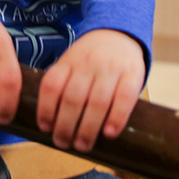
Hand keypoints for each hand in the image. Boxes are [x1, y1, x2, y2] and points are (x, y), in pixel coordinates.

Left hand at [36, 29, 144, 151]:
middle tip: (63, 143)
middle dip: (66, 126)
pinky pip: (124, 99)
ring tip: (83, 145)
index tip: (45, 128)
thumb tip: (51, 126)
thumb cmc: (90, 59)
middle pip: (73, 98)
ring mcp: (111, 68)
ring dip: (88, 128)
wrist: (119, 33)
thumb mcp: (70, 63)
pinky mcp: (133, 74)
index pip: (52, 85)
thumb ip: (62, 87)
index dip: (45, 109)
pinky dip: (116, 118)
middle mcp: (88, 63)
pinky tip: (109, 133)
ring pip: (97, 102)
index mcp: (68, 61)